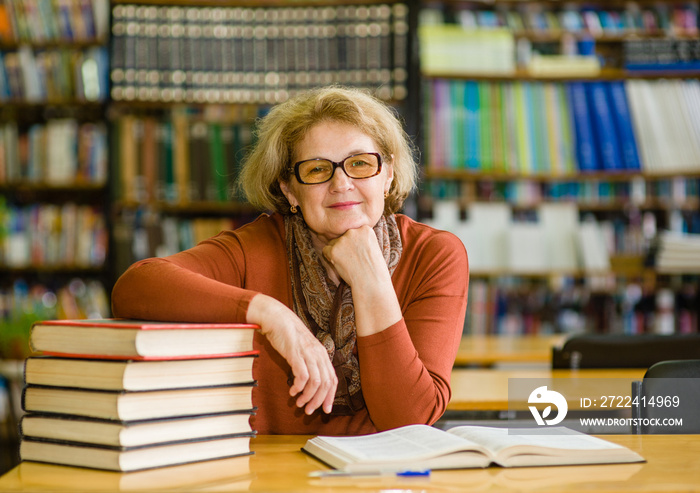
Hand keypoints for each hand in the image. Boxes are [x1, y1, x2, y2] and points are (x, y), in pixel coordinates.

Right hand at [246, 293, 336, 414]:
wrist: (278, 318)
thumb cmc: (289, 335)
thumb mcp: (305, 349)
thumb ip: (310, 362)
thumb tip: (311, 382)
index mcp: (322, 354)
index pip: (332, 380)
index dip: (330, 397)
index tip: (325, 410)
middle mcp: (318, 354)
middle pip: (325, 384)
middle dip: (318, 401)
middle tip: (308, 411)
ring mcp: (308, 354)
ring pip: (315, 382)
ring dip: (308, 397)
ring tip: (299, 403)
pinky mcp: (296, 353)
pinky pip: (302, 376)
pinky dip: (298, 387)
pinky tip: (292, 391)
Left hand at [321, 225, 387, 288]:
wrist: (372, 282)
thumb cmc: (374, 268)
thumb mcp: (373, 247)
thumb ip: (361, 239)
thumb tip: (346, 239)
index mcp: (365, 229)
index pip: (352, 232)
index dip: (354, 244)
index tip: (360, 253)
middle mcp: (353, 231)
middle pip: (342, 236)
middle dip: (344, 246)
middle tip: (353, 260)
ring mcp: (342, 240)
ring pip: (333, 243)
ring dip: (337, 252)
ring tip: (349, 264)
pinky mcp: (334, 250)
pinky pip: (326, 251)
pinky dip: (330, 258)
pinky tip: (341, 265)